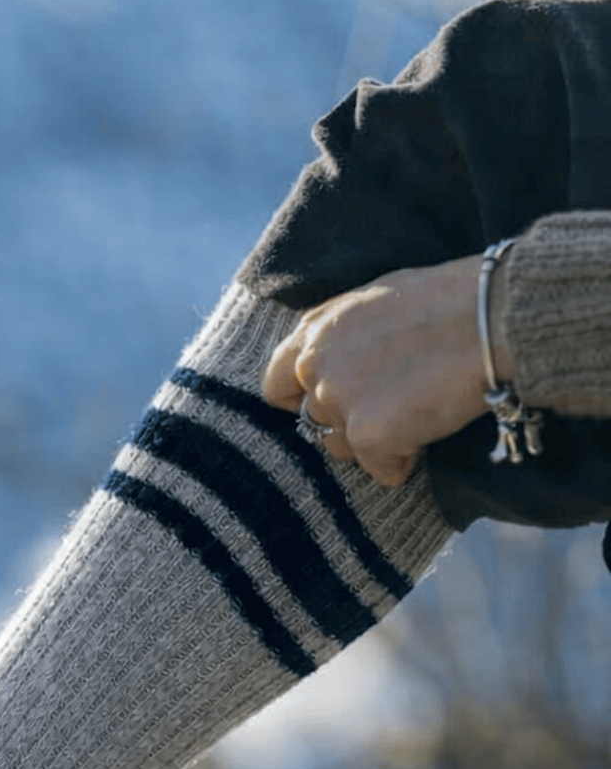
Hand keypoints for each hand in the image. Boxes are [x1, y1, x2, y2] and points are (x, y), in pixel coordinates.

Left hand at [262, 254, 496, 486]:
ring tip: (417, 410)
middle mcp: (314, 364)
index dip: (303, 401)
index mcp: (314, 329)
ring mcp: (337, 400)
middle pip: (313, 423)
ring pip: (342, 449)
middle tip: (395, 406)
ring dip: (375, 443)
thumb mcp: (380, 298)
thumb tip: (343, 354)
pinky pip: (381, 470)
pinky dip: (406, 460)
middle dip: (349, 423)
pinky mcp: (367, 434)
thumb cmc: (451, 300)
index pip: (276, 384)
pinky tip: (431, 427)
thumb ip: (346, 332)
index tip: (335, 406)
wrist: (491, 318)